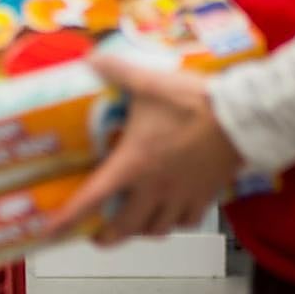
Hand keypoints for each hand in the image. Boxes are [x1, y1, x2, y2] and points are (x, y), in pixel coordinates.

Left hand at [45, 56, 242, 244]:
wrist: (242, 117)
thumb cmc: (192, 102)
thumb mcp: (147, 82)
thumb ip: (115, 71)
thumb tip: (90, 58)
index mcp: (133, 164)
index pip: (93, 198)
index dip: (69, 217)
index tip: (51, 232)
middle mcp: (155, 187)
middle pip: (125, 227)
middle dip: (106, 235)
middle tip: (94, 233)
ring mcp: (182, 195)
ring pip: (156, 229)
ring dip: (139, 231)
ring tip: (130, 225)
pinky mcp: (206, 196)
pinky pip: (185, 221)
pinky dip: (172, 223)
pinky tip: (168, 215)